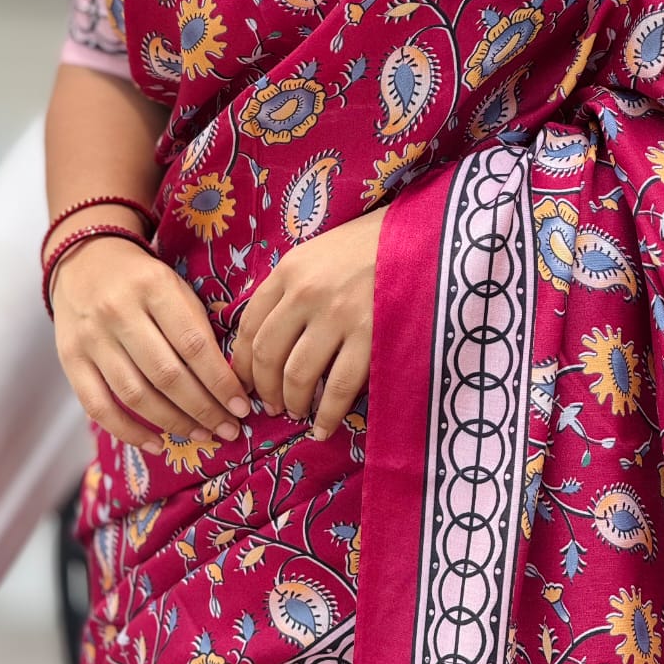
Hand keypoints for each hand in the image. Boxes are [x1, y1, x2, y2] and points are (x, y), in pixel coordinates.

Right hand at [53, 237, 250, 453]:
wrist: (84, 261)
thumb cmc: (144, 281)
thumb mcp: (176, 286)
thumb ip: (199, 324)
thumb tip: (232, 380)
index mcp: (155, 288)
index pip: (194, 344)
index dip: (220, 381)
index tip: (242, 406)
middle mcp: (120, 313)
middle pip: (167, 375)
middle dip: (204, 409)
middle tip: (229, 430)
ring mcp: (92, 339)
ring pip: (136, 394)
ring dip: (174, 423)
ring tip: (203, 436)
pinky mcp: (71, 360)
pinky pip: (99, 406)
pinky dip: (129, 431)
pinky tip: (157, 444)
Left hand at [232, 205, 387, 439]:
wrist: (420, 237)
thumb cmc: (368, 246)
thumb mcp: (317, 254)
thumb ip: (290, 288)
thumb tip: (266, 338)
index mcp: (289, 270)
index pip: (249, 326)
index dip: (242, 364)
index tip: (247, 383)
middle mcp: (307, 292)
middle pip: (268, 355)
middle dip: (265, 390)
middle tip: (271, 405)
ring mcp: (339, 315)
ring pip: (298, 375)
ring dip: (293, 403)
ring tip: (298, 413)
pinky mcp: (371, 335)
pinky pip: (341, 386)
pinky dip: (328, 414)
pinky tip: (323, 427)